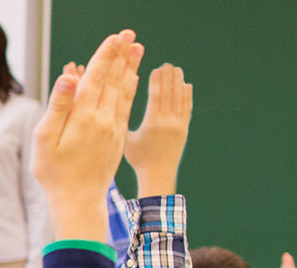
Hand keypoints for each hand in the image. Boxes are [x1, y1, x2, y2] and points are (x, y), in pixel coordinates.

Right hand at [33, 30, 142, 239]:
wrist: (79, 200)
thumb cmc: (54, 171)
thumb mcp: (45, 139)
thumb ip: (59, 105)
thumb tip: (70, 75)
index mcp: (85, 117)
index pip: (97, 78)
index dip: (105, 56)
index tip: (114, 38)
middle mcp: (104, 119)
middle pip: (115, 81)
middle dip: (122, 56)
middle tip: (130, 36)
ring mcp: (114, 128)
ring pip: (124, 92)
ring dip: (131, 69)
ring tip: (138, 50)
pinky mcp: (118, 138)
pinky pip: (126, 107)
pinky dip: (131, 90)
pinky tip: (134, 80)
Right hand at [126, 63, 191, 196]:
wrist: (157, 175)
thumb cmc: (137, 159)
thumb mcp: (124, 140)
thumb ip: (120, 122)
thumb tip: (109, 104)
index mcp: (152, 124)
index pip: (156, 96)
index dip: (157, 81)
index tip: (156, 67)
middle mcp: (168, 123)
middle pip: (169, 94)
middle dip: (169, 77)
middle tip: (167, 63)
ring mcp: (178, 126)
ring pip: (180, 99)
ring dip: (179, 82)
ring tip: (176, 69)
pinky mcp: (184, 129)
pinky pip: (187, 108)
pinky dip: (187, 95)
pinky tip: (187, 85)